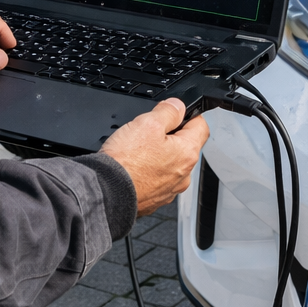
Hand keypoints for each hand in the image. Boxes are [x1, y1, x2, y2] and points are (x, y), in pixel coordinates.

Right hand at [101, 98, 208, 216]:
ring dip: (158, 156)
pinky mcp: (154, 199)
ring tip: (137, 151)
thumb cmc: (125, 162)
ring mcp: (169, 190)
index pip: (201, 126)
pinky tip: (133, 168)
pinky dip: (147, 173)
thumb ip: (168, 111)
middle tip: (148, 132)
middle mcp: (183, 175)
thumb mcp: (147, 123)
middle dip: (170, 136)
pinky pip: (155, 180)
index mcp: (187, 154)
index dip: (188, 114)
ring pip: (169, 164)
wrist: (106, 192)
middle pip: (184, 146)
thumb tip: (178, 106)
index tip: (174, 112)